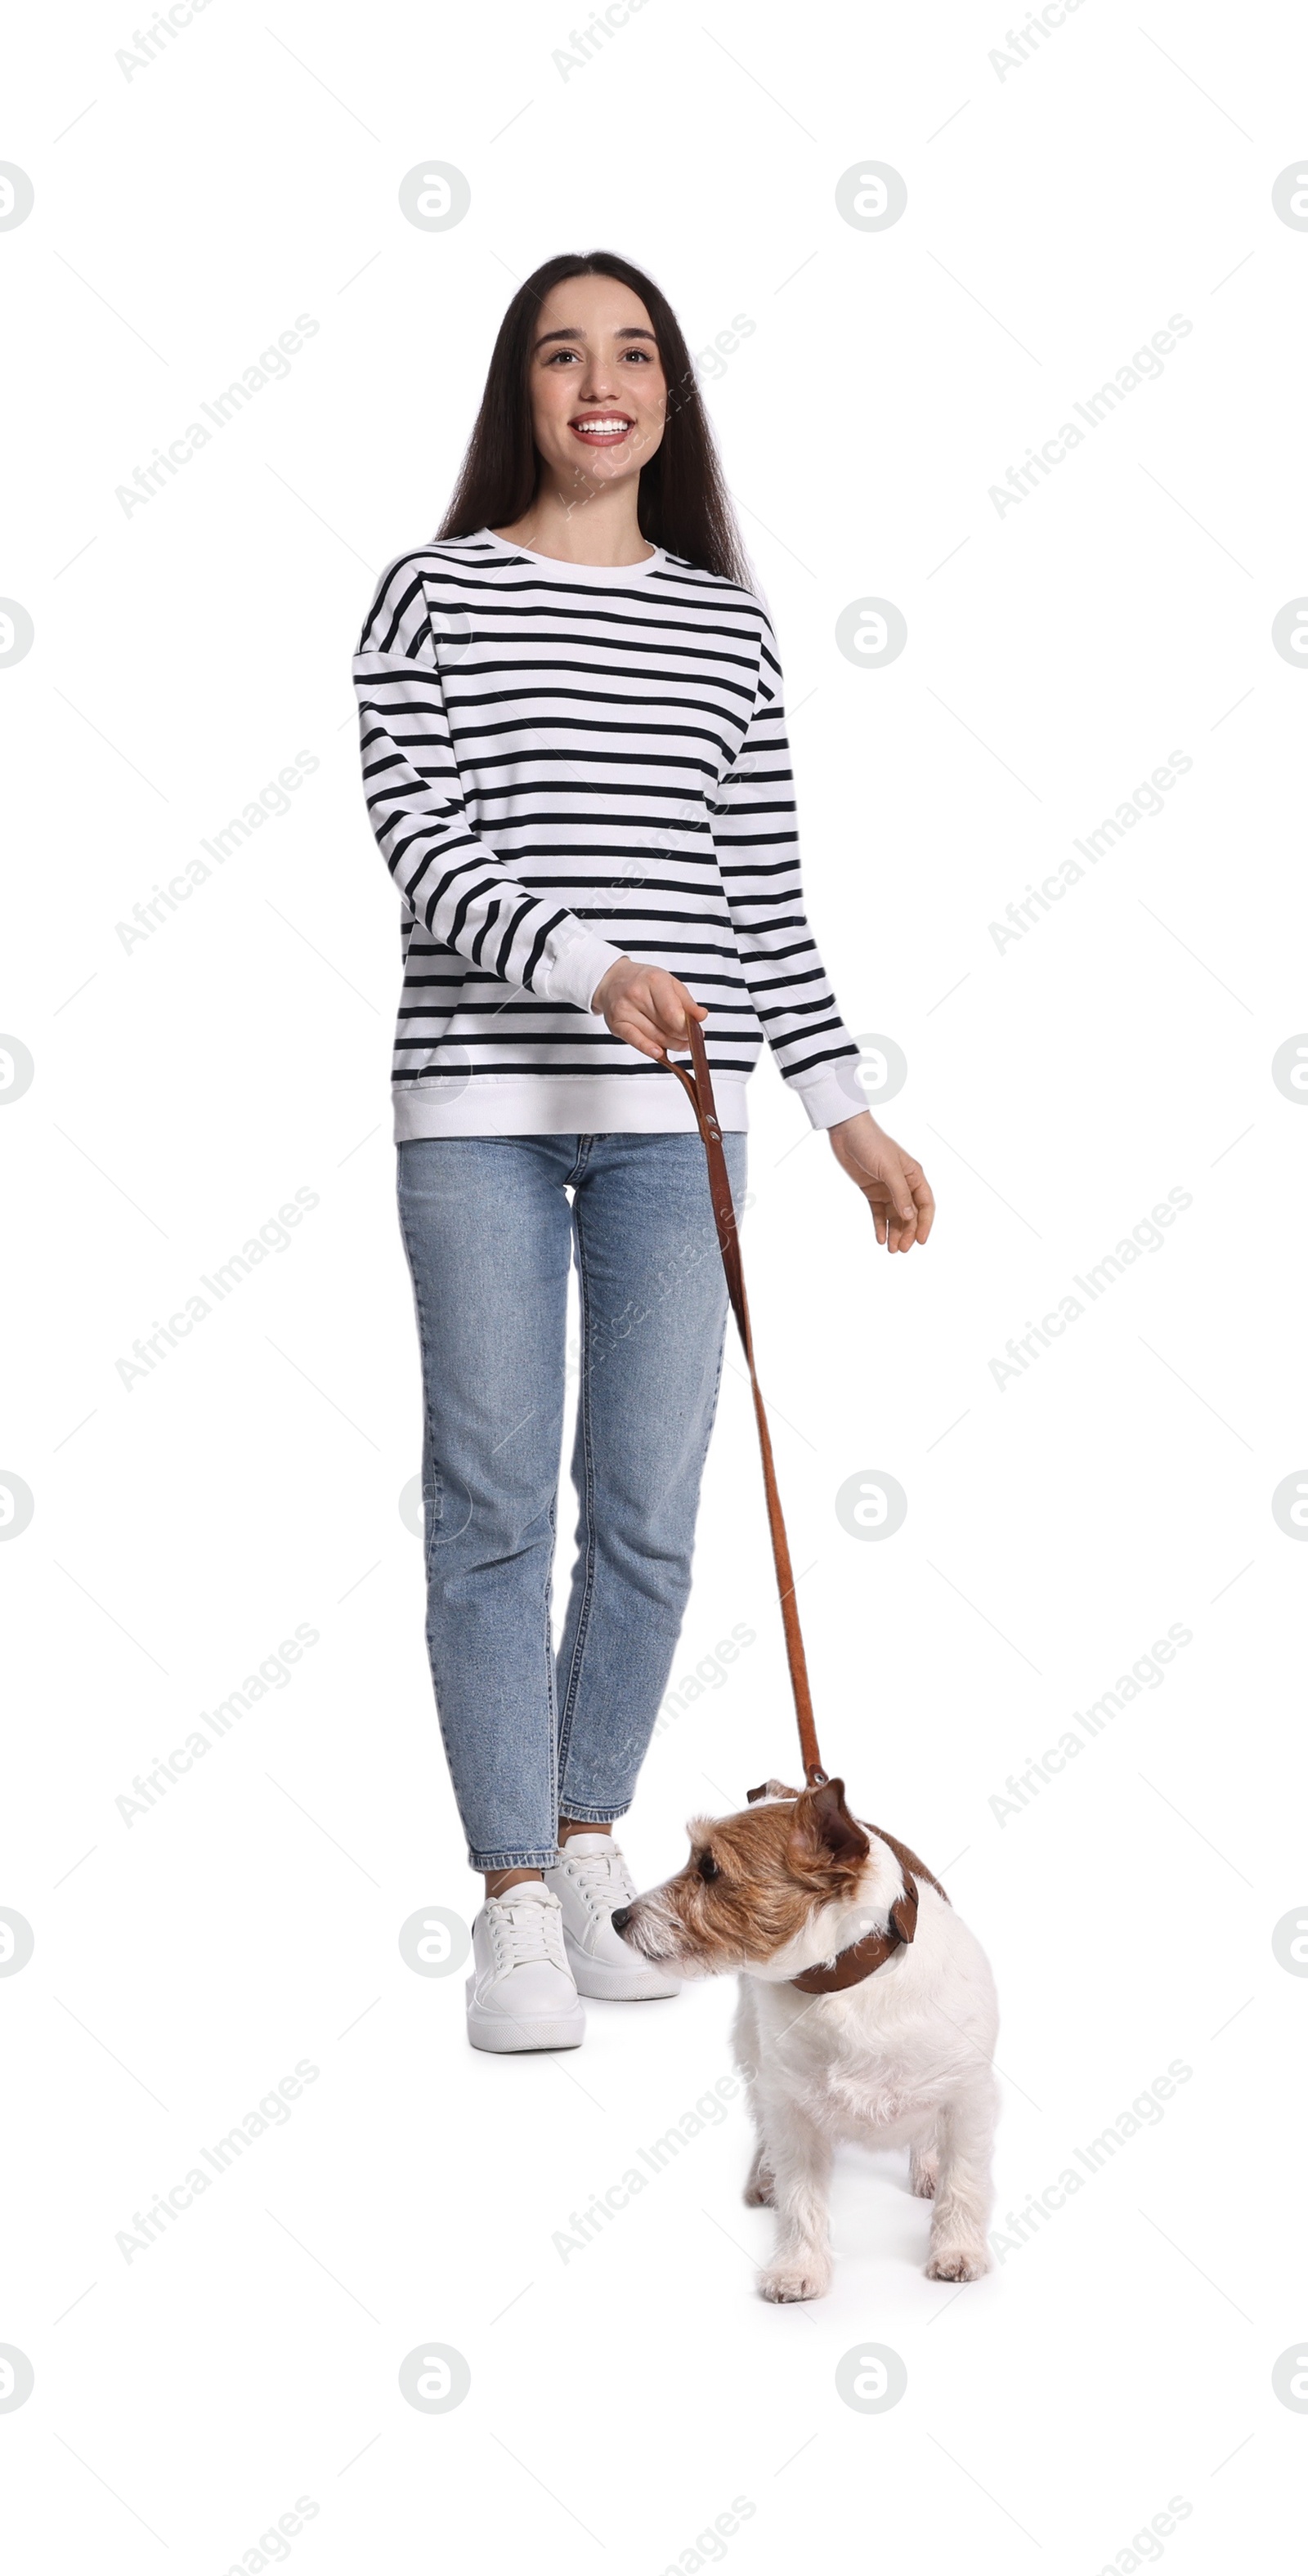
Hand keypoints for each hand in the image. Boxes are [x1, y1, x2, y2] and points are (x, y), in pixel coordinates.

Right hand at [591, 956, 705, 1061]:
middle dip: (681, 1037)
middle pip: (666, 1027)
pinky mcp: (616, 1024)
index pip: (673, 1013)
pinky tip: (658, 1052)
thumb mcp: (670, 983)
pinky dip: (648, 1048)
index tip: (695, 1033)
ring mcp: (624, 1010)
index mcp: (654, 981)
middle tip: (689, 1040)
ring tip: (679, 1044)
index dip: (686, 1028)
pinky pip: (634, 1040)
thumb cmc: (644, 981)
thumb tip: (701, 1016)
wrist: (613, 979)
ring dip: (670, 1045)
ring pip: (654, 1036)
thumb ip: (687, 1002)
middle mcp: (637, 994)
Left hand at [827, 1111, 934, 1252]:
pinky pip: (878, 1212)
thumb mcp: (889, 1169)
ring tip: (891, 1250)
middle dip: (907, 1233)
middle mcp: (903, 1184)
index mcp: (914, 1176)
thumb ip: (900, 1193)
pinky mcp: (871, 1191)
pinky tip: (880, 1239)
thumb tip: (910, 1217)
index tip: (920, 1241)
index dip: (924, 1223)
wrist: (848, 1133)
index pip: (925, 1204)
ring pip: (894, 1216)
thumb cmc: (872, 1144)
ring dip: (894, 1232)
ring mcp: (887, 1188)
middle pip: (910, 1214)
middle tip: (901, 1250)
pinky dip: (879, 1225)